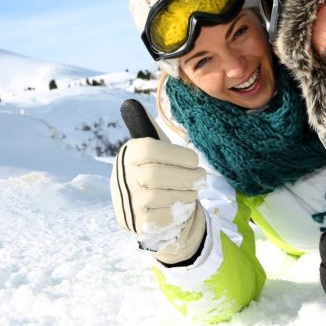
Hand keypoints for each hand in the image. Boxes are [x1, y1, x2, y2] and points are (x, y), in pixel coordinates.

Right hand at [110, 129, 206, 264]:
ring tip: (194, 190)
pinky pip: (165, 217)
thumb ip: (149, 128)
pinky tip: (183, 205)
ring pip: (163, 197)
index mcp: (128, 154)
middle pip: (157, 175)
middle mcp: (123, 177)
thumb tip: (129, 102)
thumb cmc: (158, 170)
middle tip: (202, 178)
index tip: (194, 160)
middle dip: (187, 176)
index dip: (178, 155)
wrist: (150, 208)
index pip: (150, 149)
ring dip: (187, 194)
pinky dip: (180, 210)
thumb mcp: (154, 149)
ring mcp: (129, 202)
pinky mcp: (138, 224)